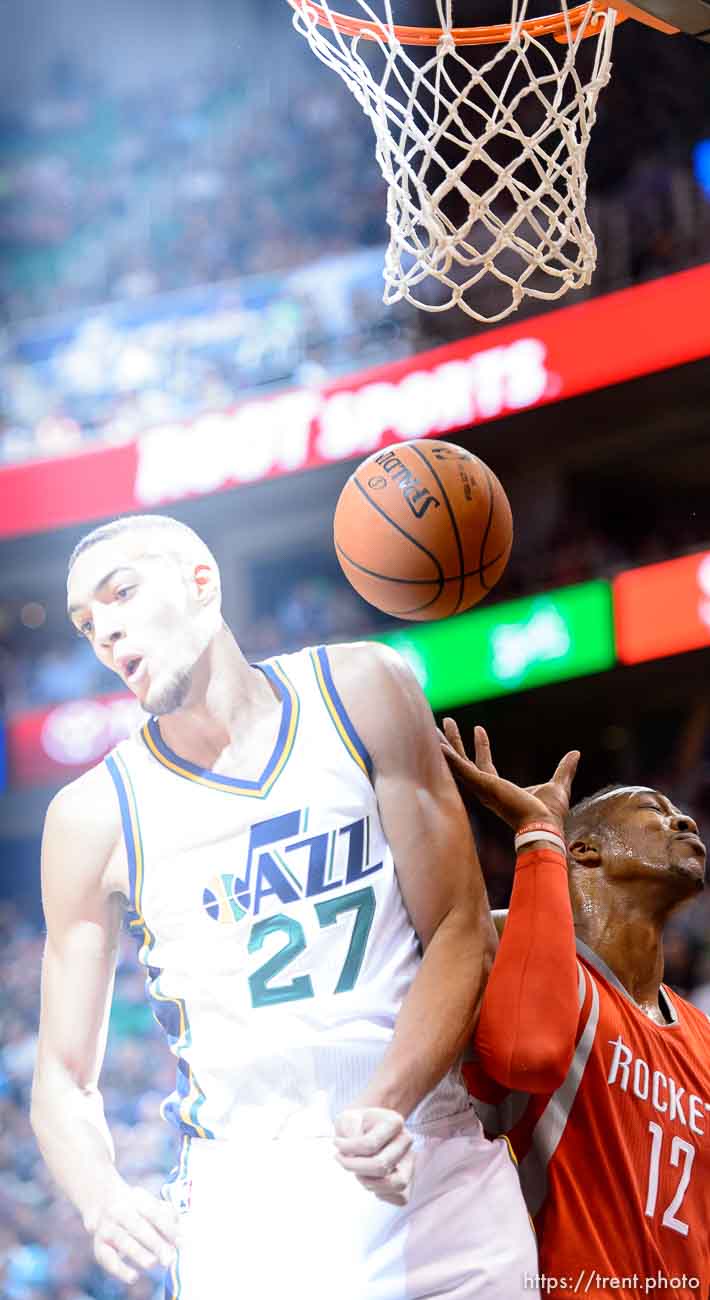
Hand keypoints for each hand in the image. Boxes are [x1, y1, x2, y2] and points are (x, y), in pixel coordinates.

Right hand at [85, 1180, 179, 1283]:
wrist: (102, 1202)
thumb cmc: (136, 1208)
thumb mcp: (150, 1203)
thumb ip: (166, 1214)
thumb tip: (180, 1230)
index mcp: (136, 1198)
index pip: (154, 1213)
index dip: (168, 1228)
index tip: (182, 1243)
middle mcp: (119, 1210)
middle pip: (138, 1226)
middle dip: (155, 1244)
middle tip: (169, 1259)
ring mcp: (107, 1227)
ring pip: (122, 1240)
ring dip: (138, 1253)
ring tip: (152, 1264)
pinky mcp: (98, 1244)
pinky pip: (107, 1258)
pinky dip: (119, 1269)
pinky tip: (134, 1277)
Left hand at [334, 1107, 413, 1205]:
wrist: (365, 1127)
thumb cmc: (356, 1123)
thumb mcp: (348, 1118)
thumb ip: (349, 1130)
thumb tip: (353, 1155)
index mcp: (394, 1122)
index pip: (370, 1144)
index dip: (348, 1148)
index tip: (336, 1143)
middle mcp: (406, 1141)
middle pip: (382, 1165)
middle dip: (356, 1168)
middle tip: (343, 1160)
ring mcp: (410, 1161)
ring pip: (396, 1184)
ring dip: (369, 1182)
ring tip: (357, 1172)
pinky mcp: (409, 1179)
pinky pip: (400, 1197)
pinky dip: (382, 1193)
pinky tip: (370, 1179)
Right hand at [440, 720, 578, 833]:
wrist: (544, 825)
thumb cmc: (549, 813)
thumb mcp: (558, 784)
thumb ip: (565, 769)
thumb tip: (576, 754)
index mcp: (498, 789)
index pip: (484, 764)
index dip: (481, 746)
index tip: (478, 728)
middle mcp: (485, 788)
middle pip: (464, 761)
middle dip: (454, 742)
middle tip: (445, 723)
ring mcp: (482, 787)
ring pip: (458, 762)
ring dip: (447, 743)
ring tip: (436, 726)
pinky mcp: (482, 785)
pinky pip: (461, 767)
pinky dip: (449, 756)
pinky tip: (438, 744)